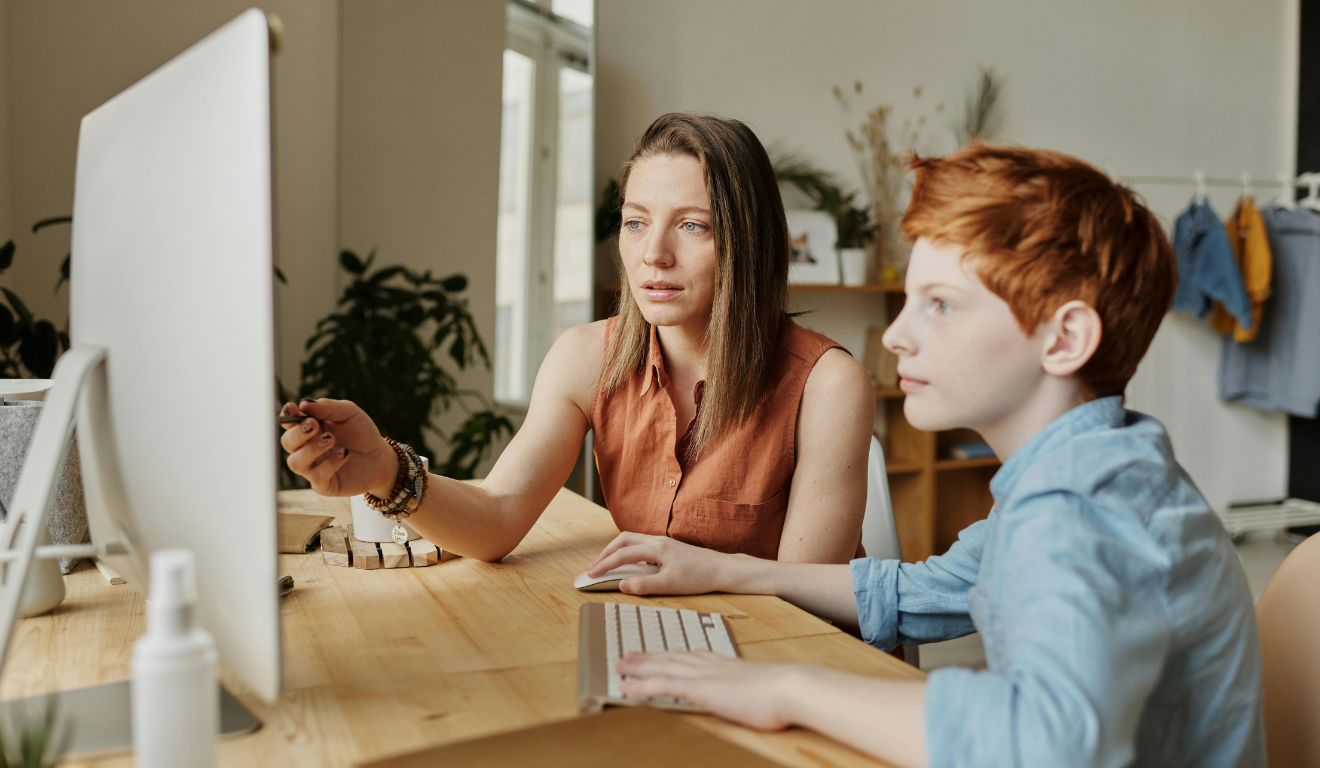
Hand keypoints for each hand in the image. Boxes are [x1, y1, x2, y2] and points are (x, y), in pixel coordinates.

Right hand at [278, 398, 397, 496]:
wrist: (380, 457)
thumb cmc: (361, 433)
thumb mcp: (349, 413)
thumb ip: (327, 407)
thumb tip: (303, 403)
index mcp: (308, 430)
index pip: (288, 423)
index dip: (287, 416)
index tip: (293, 408)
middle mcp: (306, 449)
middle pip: (287, 443)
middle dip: (297, 433)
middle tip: (315, 425)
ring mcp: (313, 468)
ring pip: (295, 463)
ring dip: (311, 450)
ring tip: (331, 439)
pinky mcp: (324, 485)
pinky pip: (316, 477)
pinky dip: (329, 464)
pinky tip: (344, 453)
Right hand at [588, 532, 734, 594]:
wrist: (721, 569)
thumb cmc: (699, 577)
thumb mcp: (670, 585)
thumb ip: (644, 585)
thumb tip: (622, 584)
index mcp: (656, 548)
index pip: (622, 554)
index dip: (604, 564)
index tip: (591, 574)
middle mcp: (657, 541)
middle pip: (623, 539)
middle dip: (606, 552)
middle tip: (595, 567)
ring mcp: (663, 542)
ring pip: (632, 540)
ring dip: (616, 550)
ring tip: (608, 564)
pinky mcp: (668, 546)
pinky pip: (641, 544)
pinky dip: (628, 551)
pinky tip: (630, 563)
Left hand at [617, 652, 801, 730]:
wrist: (789, 687)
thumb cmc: (782, 692)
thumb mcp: (761, 687)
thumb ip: (748, 688)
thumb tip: (750, 695)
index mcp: (723, 663)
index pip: (689, 655)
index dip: (669, 654)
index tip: (657, 653)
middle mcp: (709, 664)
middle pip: (670, 657)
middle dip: (647, 656)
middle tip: (628, 655)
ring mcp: (703, 675)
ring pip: (661, 667)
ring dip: (637, 667)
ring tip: (620, 666)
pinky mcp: (699, 689)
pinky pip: (662, 686)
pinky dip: (641, 686)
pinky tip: (626, 687)